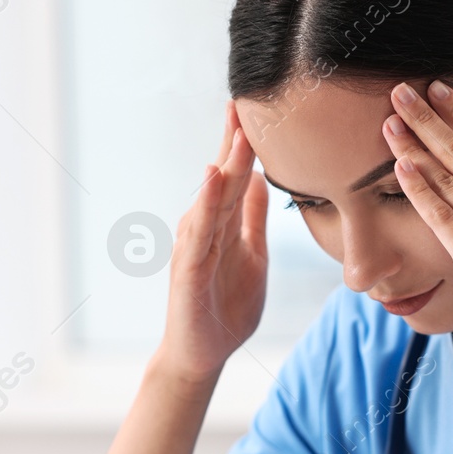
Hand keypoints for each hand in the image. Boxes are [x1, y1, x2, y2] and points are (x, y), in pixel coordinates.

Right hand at [158, 101, 269, 383]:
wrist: (202, 354)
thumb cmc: (226, 307)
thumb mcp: (252, 255)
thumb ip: (254, 219)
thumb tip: (265, 179)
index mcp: (224, 224)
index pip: (237, 175)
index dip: (246, 142)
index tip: (259, 104)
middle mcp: (205, 228)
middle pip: (224, 177)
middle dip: (234, 140)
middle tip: (246, 99)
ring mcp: (194, 247)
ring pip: (212, 198)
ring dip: (224, 164)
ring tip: (237, 131)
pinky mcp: (187, 270)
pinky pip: (199, 232)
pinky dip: (207, 205)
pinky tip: (214, 179)